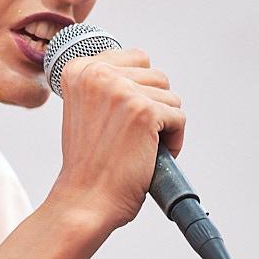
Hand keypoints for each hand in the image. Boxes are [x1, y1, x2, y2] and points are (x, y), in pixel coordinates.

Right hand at [46, 47, 185, 233]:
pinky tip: (151, 156)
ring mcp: (122, 91)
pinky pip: (179, 117)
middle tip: (133, 137)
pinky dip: (173, 141)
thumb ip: (107, 84)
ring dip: (164, 124)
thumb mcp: (85, 109)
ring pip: (170, 96)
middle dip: (154, 107)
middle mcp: (98, 74)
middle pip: (156, 76)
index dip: (139, 91)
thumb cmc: (89, 163)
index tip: (124, 119)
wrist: (85, 200)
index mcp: (79, 69)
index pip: (136, 58)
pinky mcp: (145, 111)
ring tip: (141, 147)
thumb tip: (144, 71)